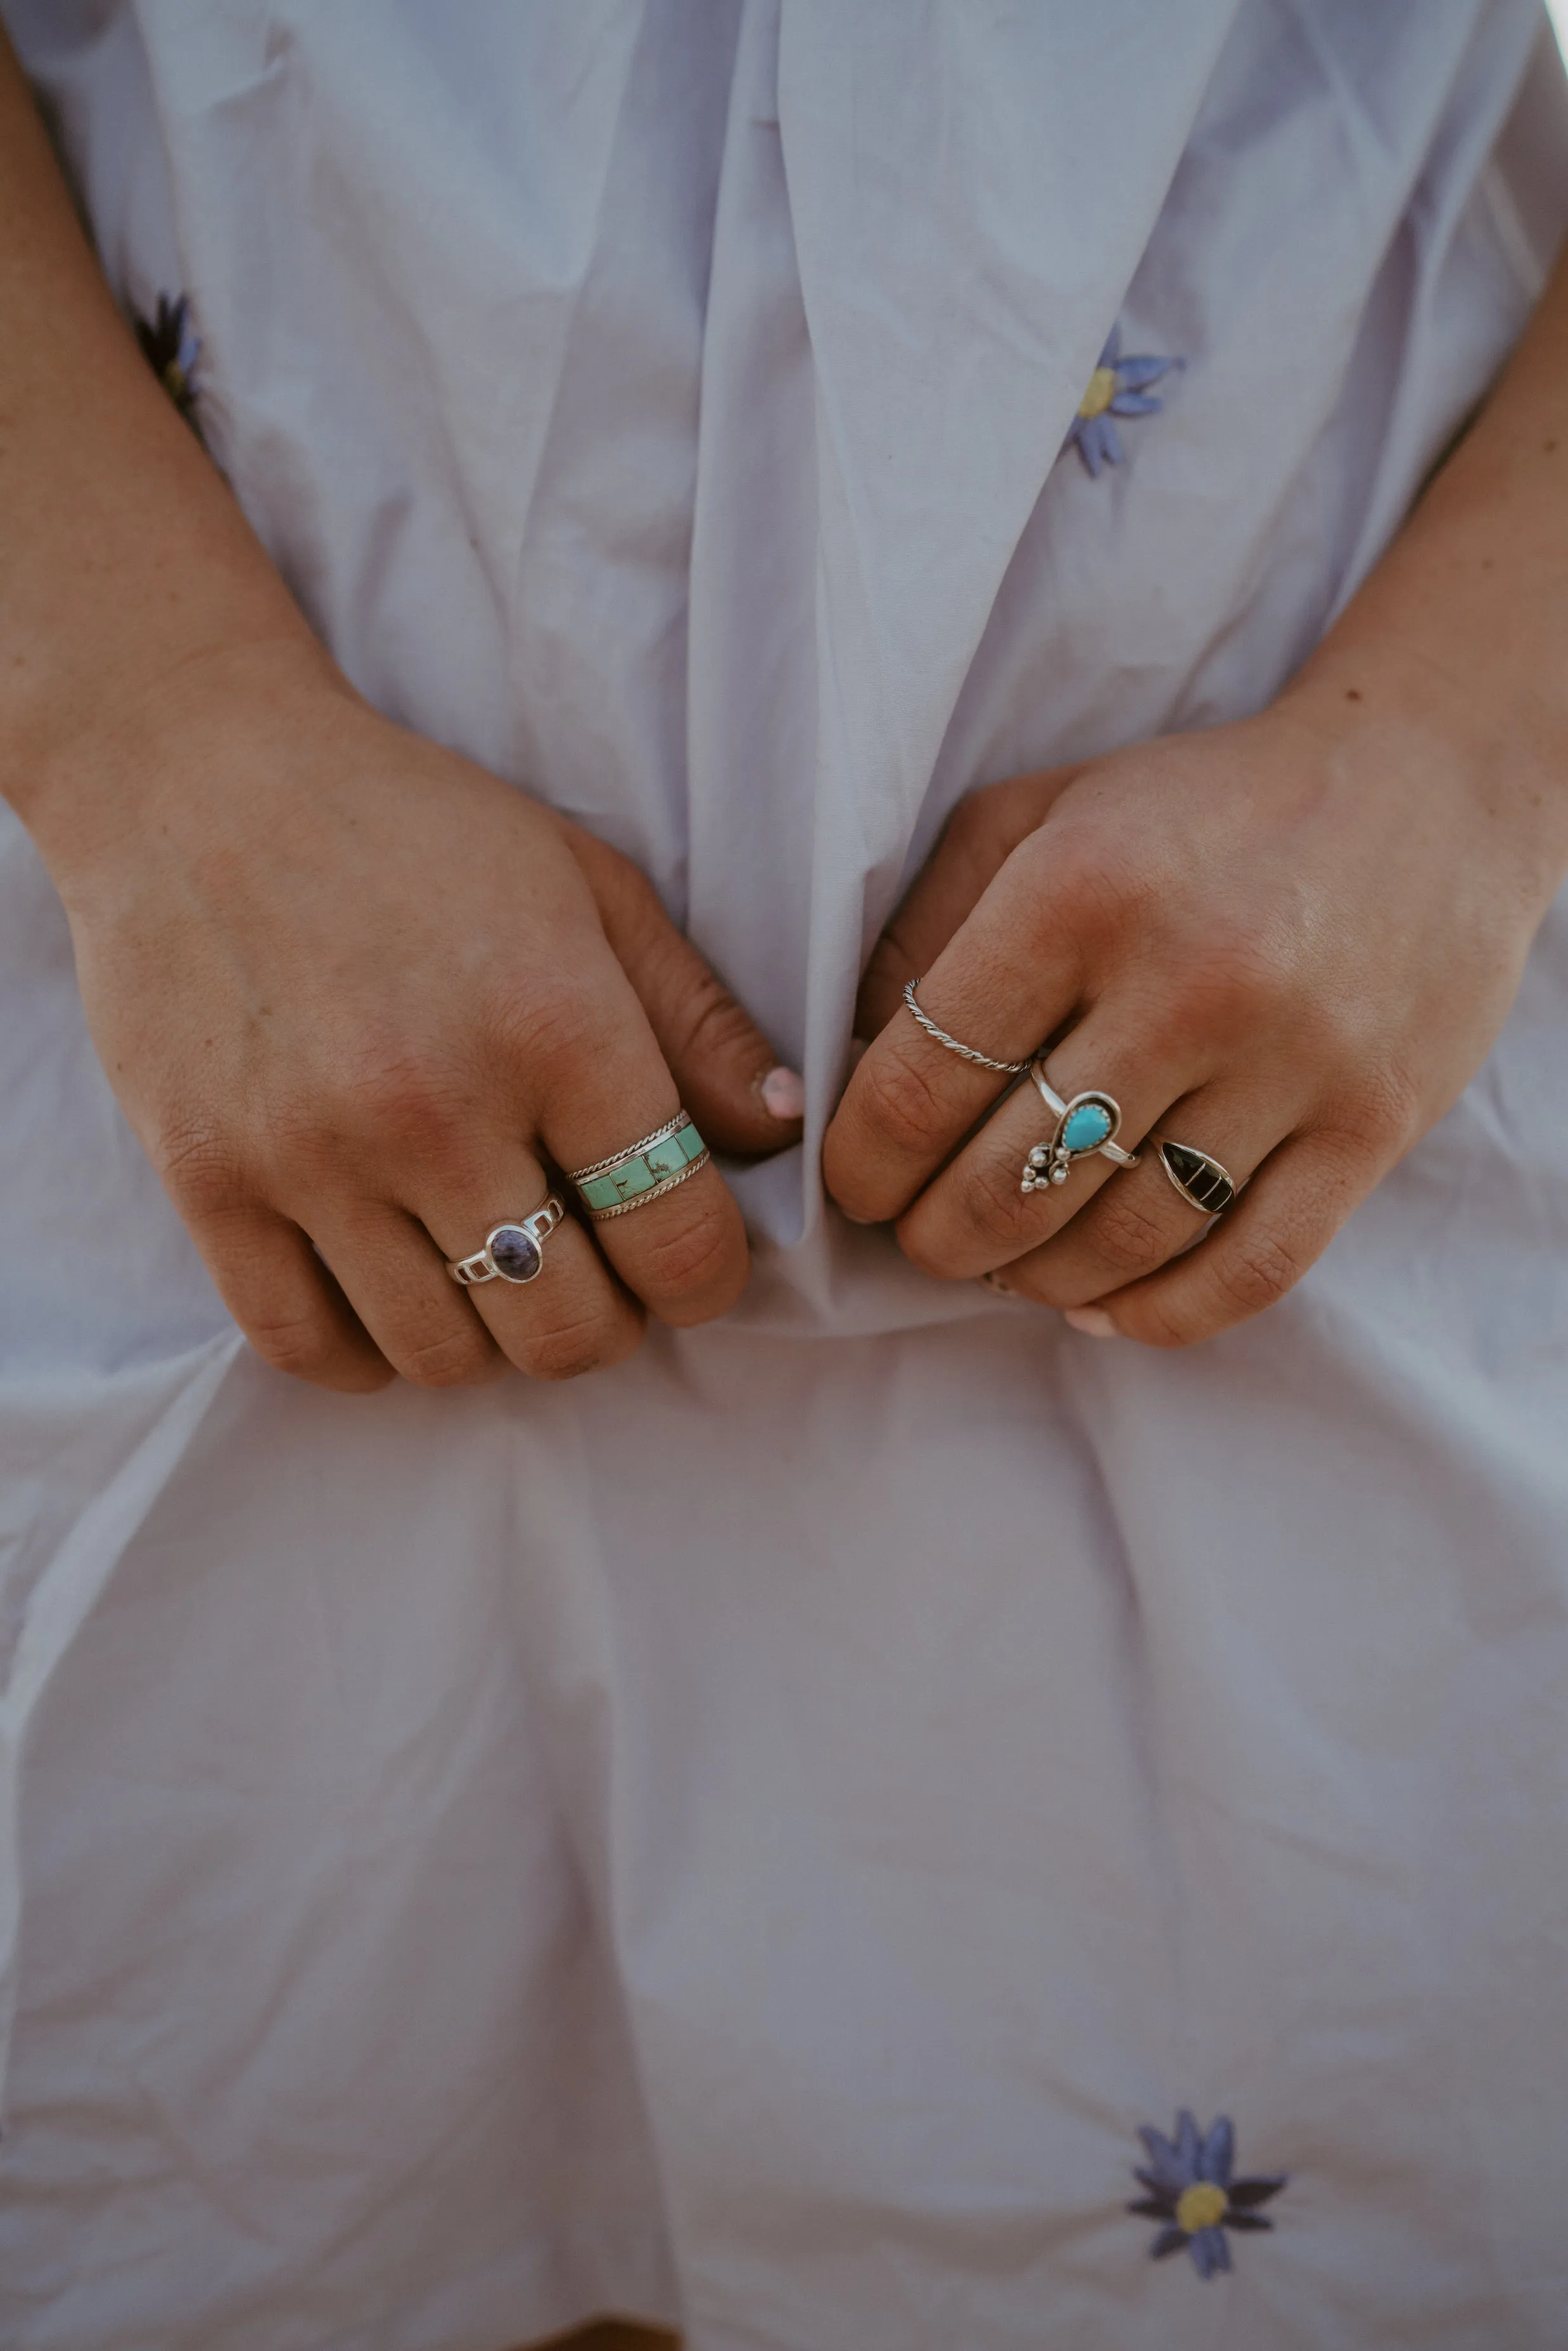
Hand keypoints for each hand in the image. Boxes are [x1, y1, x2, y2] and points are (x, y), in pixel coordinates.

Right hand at [49, 642, 802, 1390]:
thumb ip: (695, 1019)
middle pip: (567, 1331)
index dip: (707, 1276)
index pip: (677, 1240)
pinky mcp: (211, 1182)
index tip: (689, 1256)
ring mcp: (312, 1157)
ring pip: (445, 1358)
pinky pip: (309, 1348)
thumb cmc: (412, 827)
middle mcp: (436, 1107)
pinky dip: (368, 1352)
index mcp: (554, 1026)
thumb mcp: (588, 886)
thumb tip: (787, 1129)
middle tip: (591, 1267)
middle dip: (606, 1320)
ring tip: (490, 1267)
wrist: (192, 776)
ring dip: (490, 1338)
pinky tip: (392, 1293)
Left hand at [823, 685, 1557, 1344]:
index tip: (857, 1181)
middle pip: (1007, 1187)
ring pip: (1119, 1245)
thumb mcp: (1035, 817)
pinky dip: (1155, 1315)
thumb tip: (844, 1067)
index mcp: (1082, 890)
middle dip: (935, 1238)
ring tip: (1007, 1260)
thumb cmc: (1199, 809)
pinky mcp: (1370, 1127)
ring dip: (1034, 1278)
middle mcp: (1188, 981)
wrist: (1426, 785)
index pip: (923, 1084)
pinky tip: (1102, 1300)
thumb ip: (923, 930)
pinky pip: (1246, 1275)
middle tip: (923, 1233)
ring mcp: (1290, 1063)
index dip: (863, 1163)